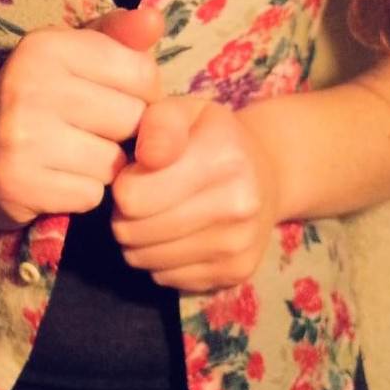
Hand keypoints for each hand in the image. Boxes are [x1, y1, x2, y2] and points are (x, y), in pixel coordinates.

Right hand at [0, 8, 163, 227]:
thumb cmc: (33, 99)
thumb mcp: (69, 55)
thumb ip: (117, 36)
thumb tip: (154, 20)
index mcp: (46, 46)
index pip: (142, 72)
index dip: (142, 93)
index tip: (113, 98)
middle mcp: (30, 85)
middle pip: (133, 119)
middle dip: (123, 132)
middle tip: (89, 131)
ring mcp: (22, 137)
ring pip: (115, 162)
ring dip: (104, 167)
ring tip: (72, 155)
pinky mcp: (19, 183)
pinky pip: (91, 195)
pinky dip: (82, 193)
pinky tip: (57, 178)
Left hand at [109, 96, 280, 291]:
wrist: (266, 172)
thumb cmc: (209, 138)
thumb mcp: (183, 111)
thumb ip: (158, 124)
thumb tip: (147, 157)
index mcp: (222, 157)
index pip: (131, 197)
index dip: (123, 185)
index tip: (136, 174)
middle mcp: (238, 205)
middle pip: (134, 233)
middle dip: (125, 216)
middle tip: (141, 200)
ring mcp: (239, 245)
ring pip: (146, 261)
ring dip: (139, 241)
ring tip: (155, 217)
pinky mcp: (237, 273)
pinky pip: (167, 278)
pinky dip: (161, 261)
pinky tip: (177, 236)